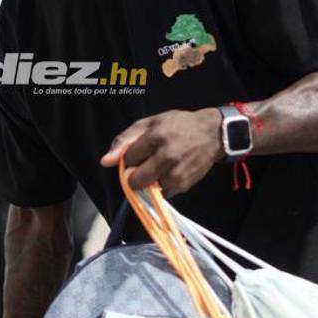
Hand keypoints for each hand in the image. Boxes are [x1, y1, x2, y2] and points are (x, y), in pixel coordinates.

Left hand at [99, 109, 222, 196]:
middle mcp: (167, 156)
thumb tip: (105, 162)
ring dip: (150, 181)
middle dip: (135, 175)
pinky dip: (162, 186)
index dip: (131, 157)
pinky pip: (163, 193)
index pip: (129, 158)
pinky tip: (171, 172)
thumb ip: (125, 140)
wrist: (212, 134)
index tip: (140, 152)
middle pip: (136, 180)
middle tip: (145, 165)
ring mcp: (177, 173)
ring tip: (161, 166)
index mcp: (157, 136)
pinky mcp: (184, 185)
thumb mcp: (151, 123)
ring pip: (148, 188)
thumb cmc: (179, 125)